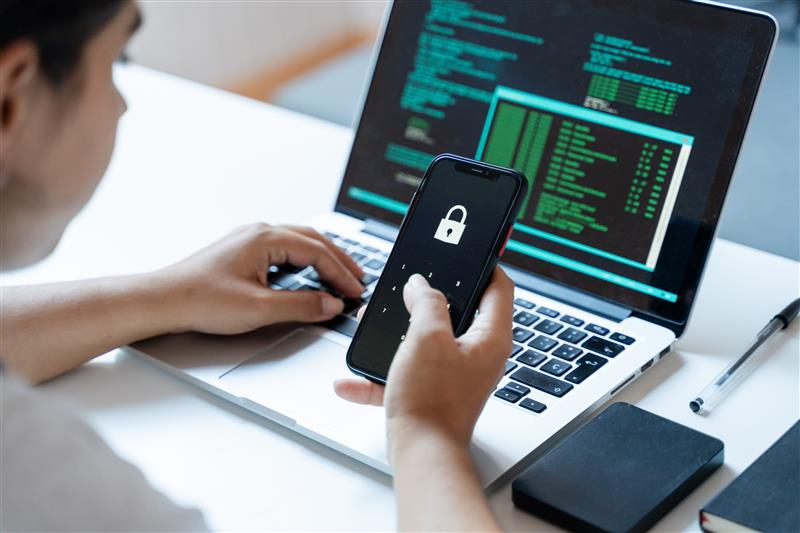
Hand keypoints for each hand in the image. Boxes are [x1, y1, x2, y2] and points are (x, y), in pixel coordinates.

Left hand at [153, 223, 363, 334]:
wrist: (164, 300)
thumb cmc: (202, 300)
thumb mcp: (259, 308)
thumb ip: (300, 306)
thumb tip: (330, 304)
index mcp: (265, 238)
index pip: (317, 252)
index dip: (340, 273)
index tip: (355, 291)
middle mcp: (259, 232)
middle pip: (312, 240)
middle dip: (339, 261)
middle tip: (358, 280)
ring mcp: (250, 239)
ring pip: (299, 242)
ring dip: (323, 258)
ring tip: (340, 275)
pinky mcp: (243, 251)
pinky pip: (284, 249)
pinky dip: (305, 260)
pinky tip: (309, 273)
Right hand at [334, 267, 513, 450]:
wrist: (421, 455)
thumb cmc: (432, 402)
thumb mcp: (427, 337)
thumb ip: (426, 302)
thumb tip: (421, 285)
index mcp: (490, 337)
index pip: (499, 287)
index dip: (484, 264)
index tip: (468, 251)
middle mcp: (478, 355)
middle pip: (460, 311)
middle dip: (430, 297)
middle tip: (413, 283)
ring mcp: (456, 374)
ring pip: (429, 340)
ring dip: (401, 332)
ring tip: (378, 322)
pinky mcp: (434, 392)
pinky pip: (407, 373)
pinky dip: (382, 374)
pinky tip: (354, 380)